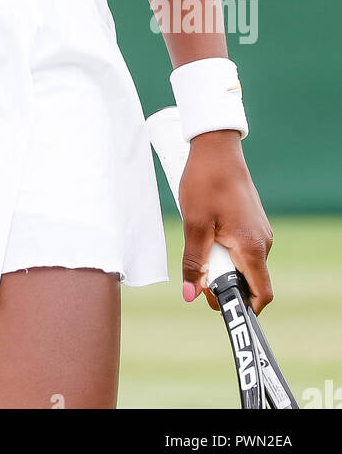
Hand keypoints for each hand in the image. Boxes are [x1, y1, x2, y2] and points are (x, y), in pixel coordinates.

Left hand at [178, 129, 273, 313]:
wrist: (216, 148)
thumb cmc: (206, 182)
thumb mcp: (194, 224)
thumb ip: (194, 261)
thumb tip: (191, 294)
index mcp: (252, 247)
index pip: (260, 294)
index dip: (240, 306)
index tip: (215, 301)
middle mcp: (263, 242)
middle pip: (249, 280)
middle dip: (223, 283)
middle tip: (197, 272)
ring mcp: (260, 231)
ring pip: (242, 263)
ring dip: (220, 263)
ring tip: (199, 244)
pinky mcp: (252, 222)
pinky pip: (241, 247)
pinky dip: (224, 248)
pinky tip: (206, 232)